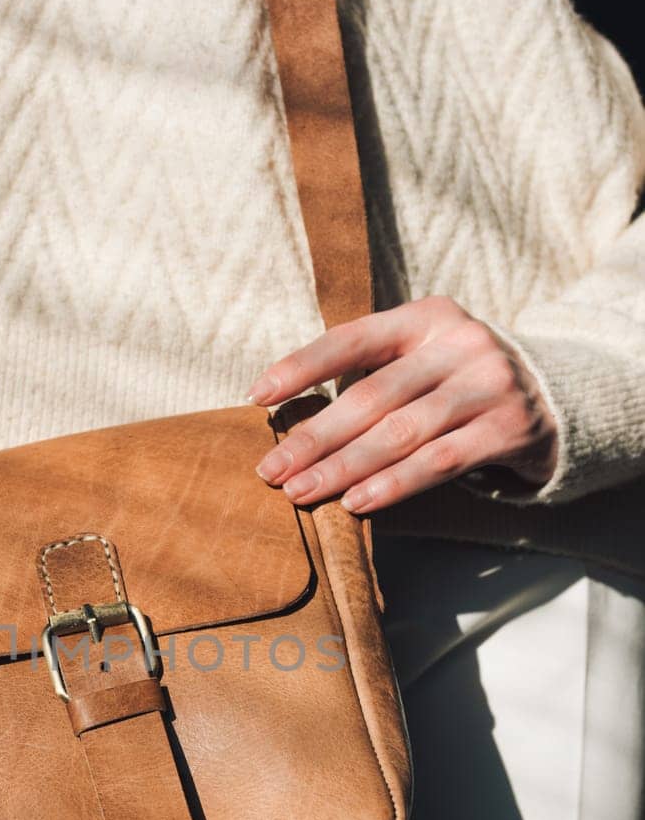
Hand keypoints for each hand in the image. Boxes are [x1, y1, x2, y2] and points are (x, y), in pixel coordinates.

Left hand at [249, 295, 557, 511]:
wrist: (562, 399)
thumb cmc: (464, 385)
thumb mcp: (425, 361)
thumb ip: (374, 379)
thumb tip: (294, 429)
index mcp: (425, 318)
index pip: (352, 338)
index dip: (303, 367)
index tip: (257, 396)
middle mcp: (458, 343)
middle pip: (371, 396)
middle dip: (314, 437)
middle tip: (271, 469)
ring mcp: (487, 384)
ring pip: (401, 432)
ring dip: (344, 467)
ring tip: (301, 492)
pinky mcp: (509, 428)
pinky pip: (440, 461)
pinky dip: (394, 484)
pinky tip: (357, 502)